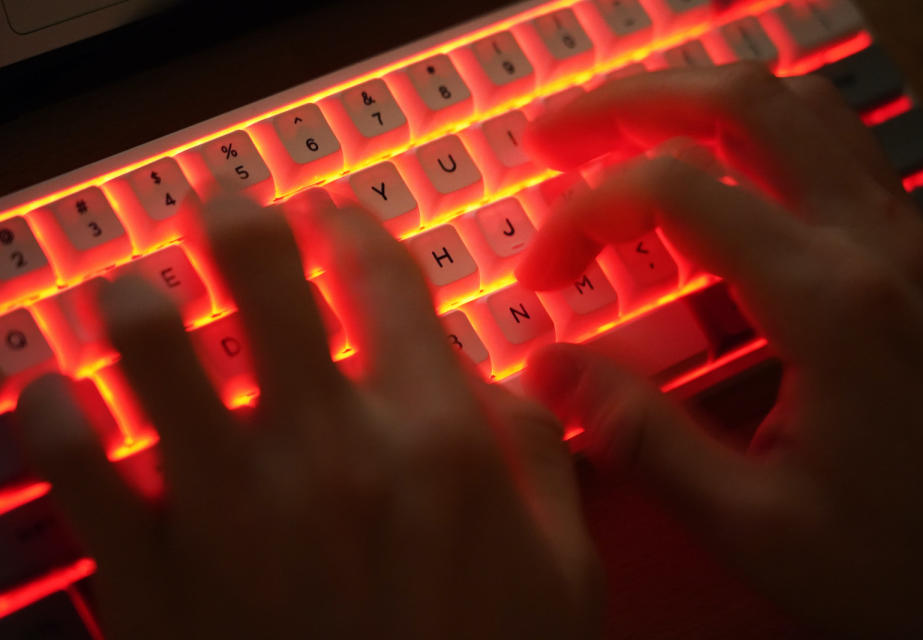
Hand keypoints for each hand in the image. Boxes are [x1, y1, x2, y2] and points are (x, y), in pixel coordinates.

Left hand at [16, 197, 600, 638]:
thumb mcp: (565, 569)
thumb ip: (540, 452)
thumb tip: (495, 376)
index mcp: (433, 433)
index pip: (382, 277)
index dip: (349, 227)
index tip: (331, 216)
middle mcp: (325, 444)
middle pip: (259, 273)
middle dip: (237, 220)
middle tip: (222, 206)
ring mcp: (229, 506)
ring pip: (148, 345)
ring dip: (135, 302)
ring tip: (134, 296)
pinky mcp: (150, 577)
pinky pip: (71, 467)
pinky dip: (49, 415)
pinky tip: (52, 393)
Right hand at [518, 63, 922, 635]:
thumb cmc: (895, 565)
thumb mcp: (754, 525)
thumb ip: (645, 438)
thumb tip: (547, 366)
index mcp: (830, 302)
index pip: (679, 192)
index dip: (585, 213)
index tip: (540, 274)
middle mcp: (874, 242)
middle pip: (744, 103)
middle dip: (630, 103)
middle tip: (550, 135)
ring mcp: (903, 237)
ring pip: (796, 106)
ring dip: (694, 101)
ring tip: (618, 130)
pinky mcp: (911, 255)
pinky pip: (829, 145)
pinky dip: (751, 130)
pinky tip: (711, 164)